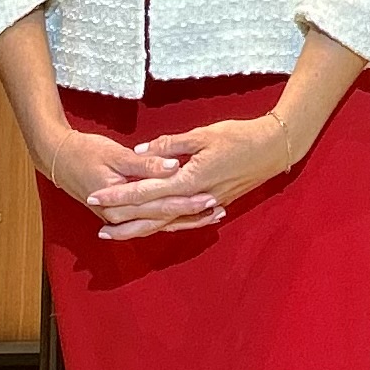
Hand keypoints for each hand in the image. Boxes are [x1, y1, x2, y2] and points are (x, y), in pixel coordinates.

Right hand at [39, 123, 205, 229]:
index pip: (160, 204)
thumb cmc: (85, 151)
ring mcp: (120, 218)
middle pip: (163, 219)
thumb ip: (144, 164)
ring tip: (212, 216)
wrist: (58, 159)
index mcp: (119, 202)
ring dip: (185, 221)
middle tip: (219, 208)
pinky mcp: (122, 214)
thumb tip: (172, 166)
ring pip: (159, 225)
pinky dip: (170, 220)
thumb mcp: (114, 154)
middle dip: (192, 215)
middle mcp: (120, 216)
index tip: (210, 196)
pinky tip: (189, 217)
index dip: (187, 201)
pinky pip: (150, 222)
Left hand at [90, 112, 297, 240]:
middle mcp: (195, 198)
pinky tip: (154, 228)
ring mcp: (206, 205)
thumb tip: (142, 151)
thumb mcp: (203, 135)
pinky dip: (166, 226)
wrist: (273, 149)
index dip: (119, 195)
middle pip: (152, 215)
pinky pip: (184, 221)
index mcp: (189, 180)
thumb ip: (170, 146)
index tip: (96, 196)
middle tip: (99, 228)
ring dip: (142, 229)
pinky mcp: (214, 204)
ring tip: (118, 234)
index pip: (145, 191)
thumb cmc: (239, 137)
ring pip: (167, 223)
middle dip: (124, 221)